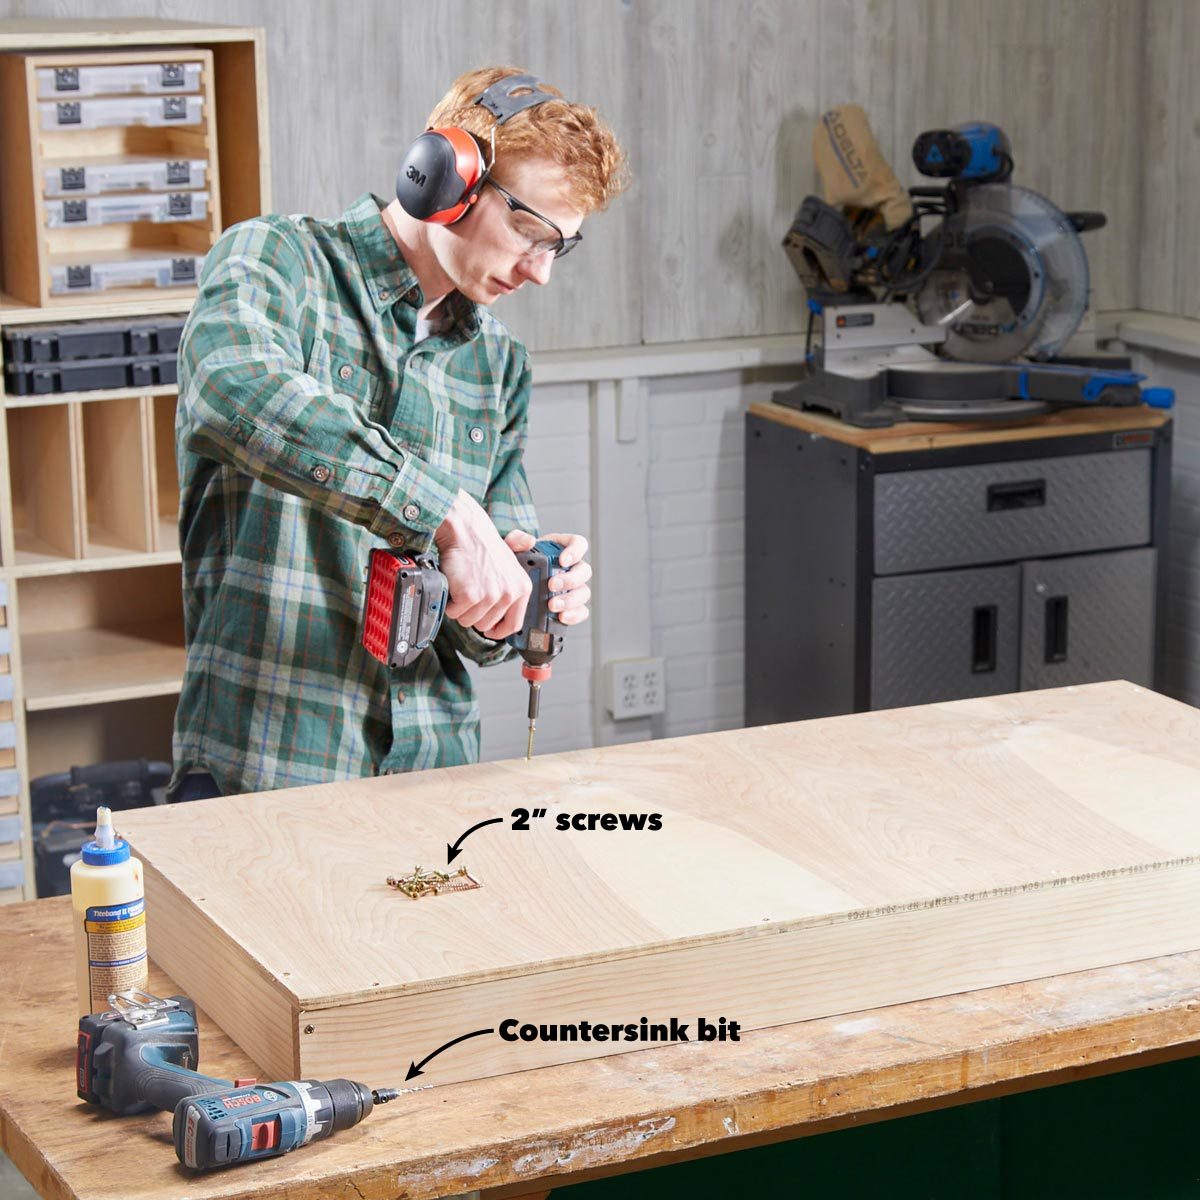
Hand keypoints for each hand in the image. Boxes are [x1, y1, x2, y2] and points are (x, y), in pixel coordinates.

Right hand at [435, 491, 531, 639]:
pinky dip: (449, 602)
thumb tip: (513, 595)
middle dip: (473, 614)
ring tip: (461, 586)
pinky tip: (453, 585)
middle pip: (486, 625)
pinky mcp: (471, 595)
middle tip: (468, 594)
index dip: (498, 631)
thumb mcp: (509, 564)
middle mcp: (509, 593)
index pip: (514, 625)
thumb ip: (513, 583)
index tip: (489, 630)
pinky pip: (454, 613)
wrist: (465, 529)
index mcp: (522, 588)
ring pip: (468, 621)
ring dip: (459, 608)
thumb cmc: (483, 545)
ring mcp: (490, 596)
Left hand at [504, 531, 591, 626]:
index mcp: (561, 550)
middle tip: (552, 585)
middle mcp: (571, 569)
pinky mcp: (572, 607)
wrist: (510, 590)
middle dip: (570, 579)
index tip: (562, 561)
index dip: (575, 551)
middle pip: (584, 571)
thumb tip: (529, 541)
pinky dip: (574, 615)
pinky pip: (581, 611)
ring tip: (552, 605)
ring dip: (570, 600)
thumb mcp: (510, 551)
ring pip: (584, 593)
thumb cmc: (514, 566)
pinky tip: (561, 617)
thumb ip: (516, 541)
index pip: (579, 544)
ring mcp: (573, 589)